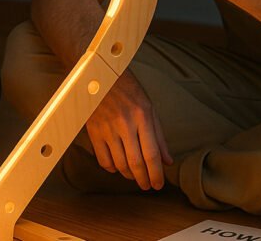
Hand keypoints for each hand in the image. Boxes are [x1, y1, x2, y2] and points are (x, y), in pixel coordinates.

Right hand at [85, 70, 171, 189]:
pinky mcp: (93, 131)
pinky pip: (103, 159)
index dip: (156, 173)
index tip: (159, 184)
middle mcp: (125, 124)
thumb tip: (167, 161)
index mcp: (142, 116)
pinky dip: (112, 168)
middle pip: (136, 163)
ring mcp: (107, 128)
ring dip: (129, 176)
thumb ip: (159, 136)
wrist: (99, 74)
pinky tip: (118, 166)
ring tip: (135, 177)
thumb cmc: (128, 89)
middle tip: (148, 186)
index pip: (152, 154)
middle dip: (144, 179)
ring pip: (120, 164)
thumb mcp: (149, 107)